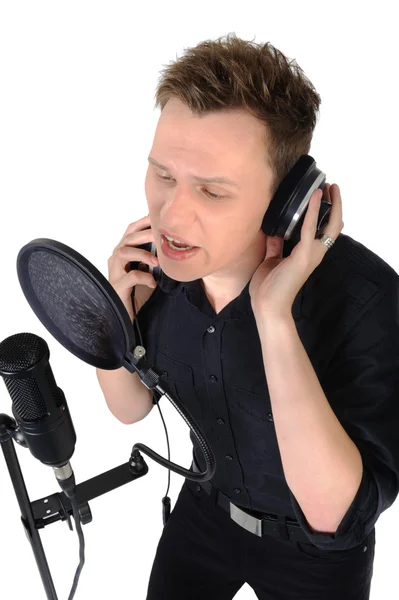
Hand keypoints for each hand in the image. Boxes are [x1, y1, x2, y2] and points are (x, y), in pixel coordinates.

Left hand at [249, 183, 343, 317]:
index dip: (326, 214)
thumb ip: (275, 246)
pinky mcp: (303, 256)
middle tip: (332, 187)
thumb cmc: (268, 288)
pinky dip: (312, 212)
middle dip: (335, 206)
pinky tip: (313, 197)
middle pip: (334, 226)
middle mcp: (314, 253)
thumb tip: (274, 232)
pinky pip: (309, 229)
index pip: (323, 231)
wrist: (267, 306)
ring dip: (330, 204)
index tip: (323, 196)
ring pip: (329, 225)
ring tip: (328, 187)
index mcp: (307, 254)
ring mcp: (311, 254)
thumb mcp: (271, 261)